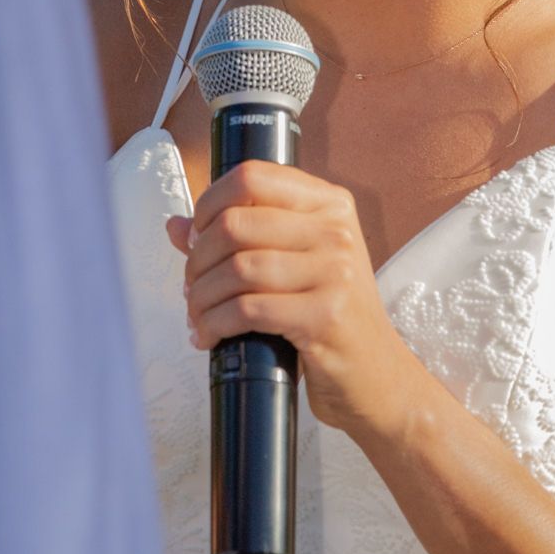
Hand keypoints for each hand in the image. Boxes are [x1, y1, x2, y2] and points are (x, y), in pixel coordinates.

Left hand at [167, 163, 421, 442]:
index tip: (196, 235)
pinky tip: (208, 336)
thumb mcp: (295, 264)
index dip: (209, 203)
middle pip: (236, 223)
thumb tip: (176, 226)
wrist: (378, 377)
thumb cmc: (329, 316)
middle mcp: (336, 230)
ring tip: (196, 314)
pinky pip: (248, 309)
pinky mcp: (325, 317)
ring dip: (201, 296)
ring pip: (237, 268)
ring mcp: (335, 272)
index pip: (252, 176)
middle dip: (198, 259)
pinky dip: (215, 324)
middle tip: (191, 286)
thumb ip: (239, 239)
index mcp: (329, 204)